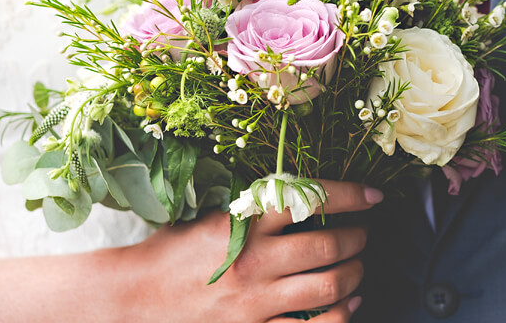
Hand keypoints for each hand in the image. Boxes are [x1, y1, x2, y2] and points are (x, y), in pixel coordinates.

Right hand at [123, 179, 382, 321]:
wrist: (131, 299)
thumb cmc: (170, 252)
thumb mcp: (212, 216)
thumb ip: (255, 207)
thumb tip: (304, 198)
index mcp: (243, 223)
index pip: (310, 200)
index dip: (351, 196)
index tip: (374, 197)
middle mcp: (253, 261)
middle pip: (328, 246)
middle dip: (357, 238)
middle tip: (363, 234)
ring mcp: (254, 302)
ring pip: (328, 288)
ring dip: (354, 275)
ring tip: (358, 267)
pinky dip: (340, 317)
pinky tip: (348, 306)